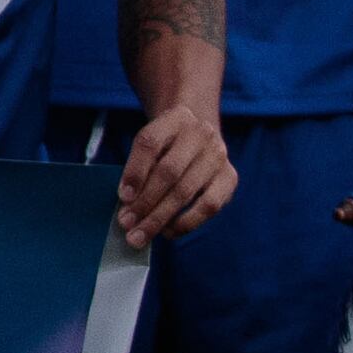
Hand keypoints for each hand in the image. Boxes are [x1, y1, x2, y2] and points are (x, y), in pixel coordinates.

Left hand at [112, 105, 232, 245]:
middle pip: (169, 172)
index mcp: (175, 118)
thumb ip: (138, 166)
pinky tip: (167, 232)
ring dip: (160, 217)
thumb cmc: (166, 144)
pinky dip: (186, 222)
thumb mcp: (150, 142)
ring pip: (187, 191)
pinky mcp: (230, 178)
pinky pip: (209, 206)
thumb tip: (128, 202)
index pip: (150, 143)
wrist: (198, 132)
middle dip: (145, 202)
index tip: (122, 197)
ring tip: (141, 234)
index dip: (135, 171)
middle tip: (126, 224)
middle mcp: (201, 134)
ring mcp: (218, 156)